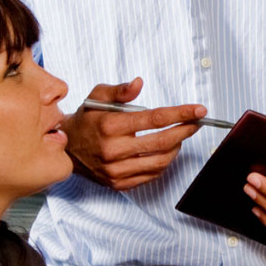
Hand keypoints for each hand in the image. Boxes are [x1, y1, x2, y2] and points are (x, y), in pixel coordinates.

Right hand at [64, 78, 204, 190]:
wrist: (66, 148)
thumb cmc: (86, 119)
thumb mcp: (98, 96)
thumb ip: (120, 90)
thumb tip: (139, 83)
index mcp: (110, 126)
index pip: (154, 119)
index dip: (181, 114)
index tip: (199, 110)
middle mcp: (113, 150)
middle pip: (162, 142)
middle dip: (185, 131)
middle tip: (197, 122)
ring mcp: (116, 170)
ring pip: (160, 161)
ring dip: (177, 147)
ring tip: (181, 136)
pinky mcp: (118, 183)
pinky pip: (151, 175)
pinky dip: (164, 163)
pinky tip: (166, 151)